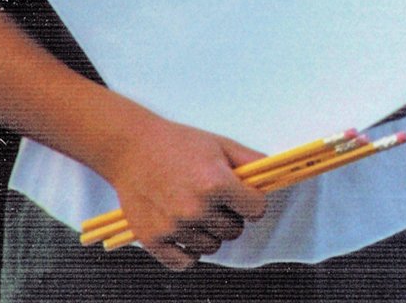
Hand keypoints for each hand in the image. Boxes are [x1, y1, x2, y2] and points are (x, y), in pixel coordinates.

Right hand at [97, 114, 268, 270]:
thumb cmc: (177, 144)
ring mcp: (173, 227)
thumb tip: (273, 176)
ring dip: (208, 233)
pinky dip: (188, 253)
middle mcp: (195, 208)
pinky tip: (184, 233)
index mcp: (216, 184)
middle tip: (212, 199)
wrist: (132, 148)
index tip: (242, 195)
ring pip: (211, 247)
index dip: (251, 201)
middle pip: (234, 231)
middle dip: (229, 216)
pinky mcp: (153, 240)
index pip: (256, 210)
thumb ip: (251, 161)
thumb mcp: (221, 144)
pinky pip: (184, 263)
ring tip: (193, 210)